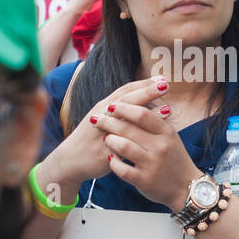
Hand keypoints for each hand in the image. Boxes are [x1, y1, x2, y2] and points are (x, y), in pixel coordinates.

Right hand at [37, 76, 170, 202]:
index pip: (125, 90)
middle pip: (127, 100)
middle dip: (147, 91)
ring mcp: (103, 133)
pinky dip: (139, 139)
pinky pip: (123, 144)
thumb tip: (142, 100)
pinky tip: (152, 138)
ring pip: (127, 121)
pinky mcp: (105, 151)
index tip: (162, 78)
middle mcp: (103, 116)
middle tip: (166, 85)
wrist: (70, 160)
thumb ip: (119, 109)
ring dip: (148, 114)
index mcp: (103, 107)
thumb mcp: (102, 118)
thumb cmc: (90, 138)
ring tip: (168, 109)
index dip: (143, 83)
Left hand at [93, 83, 203, 208]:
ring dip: (110, 140)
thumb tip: (136, 103)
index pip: (142, 114)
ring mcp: (152, 164)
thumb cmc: (175, 159)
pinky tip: (111, 158)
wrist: (186, 187)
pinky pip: (121, 169)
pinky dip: (113, 162)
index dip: (124, 108)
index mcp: (166, 132)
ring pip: (123, 146)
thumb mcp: (170, 137)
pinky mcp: (144, 181)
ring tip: (106, 138)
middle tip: (97, 119)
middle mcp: (159, 147)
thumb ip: (155, 121)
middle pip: (128, 128)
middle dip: (108, 122)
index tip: (111, 106)